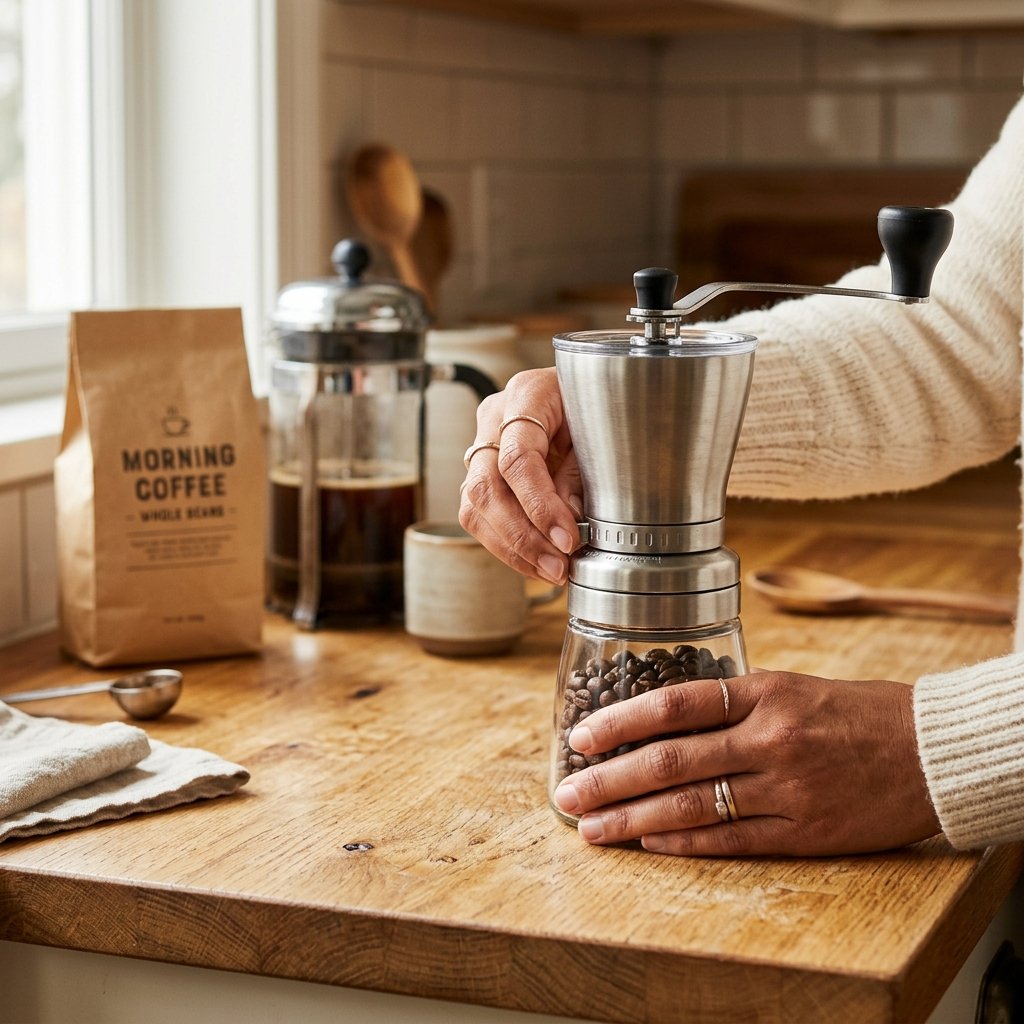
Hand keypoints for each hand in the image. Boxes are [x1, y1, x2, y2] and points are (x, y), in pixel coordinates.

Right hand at [459, 368, 581, 585]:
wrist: (588, 388)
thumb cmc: (599, 402)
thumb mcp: (601, 429)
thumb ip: (581, 473)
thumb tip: (568, 524)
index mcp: (527, 395)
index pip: (517, 458)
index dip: (539, 505)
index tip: (568, 538)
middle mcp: (494, 418)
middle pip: (486, 487)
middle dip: (522, 536)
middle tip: (558, 566)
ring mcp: (483, 445)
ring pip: (475, 507)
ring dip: (513, 548)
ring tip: (551, 571)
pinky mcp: (483, 472)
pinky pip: (481, 515)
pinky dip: (509, 546)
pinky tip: (537, 563)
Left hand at [551, 671, 940, 855]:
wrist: (932, 750)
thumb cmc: (856, 711)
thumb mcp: (792, 685)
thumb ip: (733, 701)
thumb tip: (662, 721)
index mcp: (765, 692)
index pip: (675, 704)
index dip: (621, 720)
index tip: (581, 736)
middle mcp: (770, 738)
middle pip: (671, 760)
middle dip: (611, 779)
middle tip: (568, 794)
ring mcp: (788, 789)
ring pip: (693, 806)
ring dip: (634, 820)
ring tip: (594, 829)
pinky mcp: (806, 833)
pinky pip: (732, 841)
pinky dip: (684, 844)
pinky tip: (649, 845)